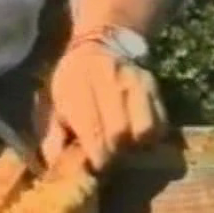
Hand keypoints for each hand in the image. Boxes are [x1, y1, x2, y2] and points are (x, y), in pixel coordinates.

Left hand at [35, 40, 167, 170]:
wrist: (97, 45)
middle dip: (113, 153)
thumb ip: (53, 134)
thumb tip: (56, 164)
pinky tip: (136, 139)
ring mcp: (136, 81)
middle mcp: (110, 80)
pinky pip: (160, 122)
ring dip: (135, 146)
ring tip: (124, 149)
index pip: (93, 130)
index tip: (93, 167)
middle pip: (120, 132)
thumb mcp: (54, 102)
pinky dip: (151, 137)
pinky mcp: (154, 86)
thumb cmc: (71, 81)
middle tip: (107, 160)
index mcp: (79, 84)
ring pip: (144, 129)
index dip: (95, 155)